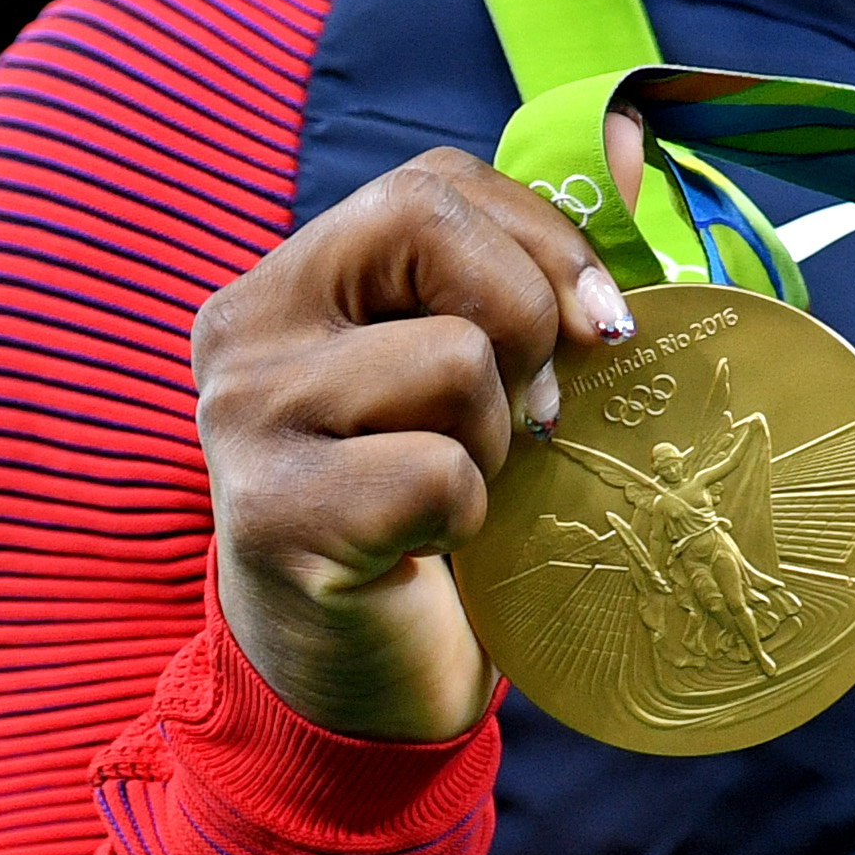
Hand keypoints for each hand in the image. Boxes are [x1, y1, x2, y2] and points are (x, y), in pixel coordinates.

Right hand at [193, 143, 634, 743]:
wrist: (354, 673)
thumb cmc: (427, 501)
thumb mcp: (461, 371)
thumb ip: (506, 290)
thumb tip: (612, 254)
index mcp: (288, 279)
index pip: (434, 181)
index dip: (543, 239)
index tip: (595, 327)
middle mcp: (242, 331)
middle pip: (433, 229)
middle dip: (520, 322)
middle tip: (509, 416)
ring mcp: (241, 421)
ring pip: (456, 358)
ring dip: (492, 441)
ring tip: (442, 490)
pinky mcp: (271, 517)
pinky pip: (443, 473)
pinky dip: (465, 516)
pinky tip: (419, 546)